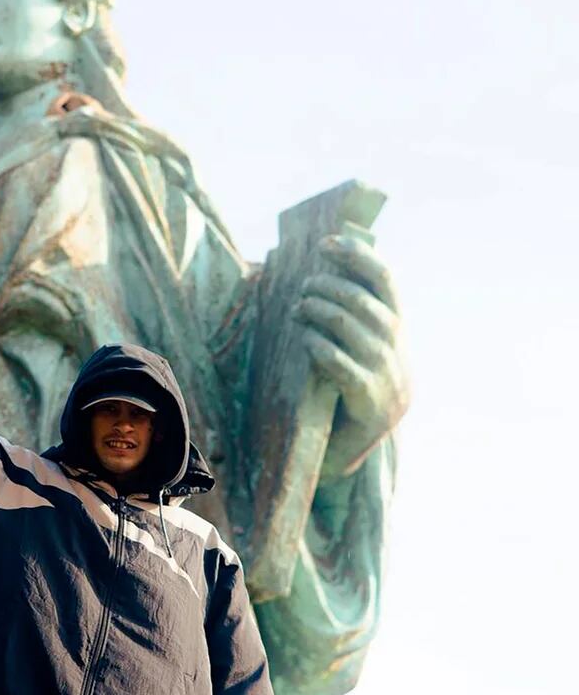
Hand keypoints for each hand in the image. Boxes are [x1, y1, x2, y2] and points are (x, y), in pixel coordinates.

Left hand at [294, 234, 410, 477]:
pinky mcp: (369, 403)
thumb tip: (321, 269)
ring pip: (352, 329)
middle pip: (364, 302)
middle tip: (303, 285)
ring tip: (297, 307)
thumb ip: (349, 317)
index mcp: (399, 333)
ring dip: (318, 310)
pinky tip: (304, 338)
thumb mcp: (356, 350)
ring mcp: (387, 378)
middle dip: (329, 286)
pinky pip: (341, 364)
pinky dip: (319, 345)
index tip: (327, 242)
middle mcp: (398, 352)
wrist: (351, 452)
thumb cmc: (343, 391)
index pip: (386, 281)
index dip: (357, 256)